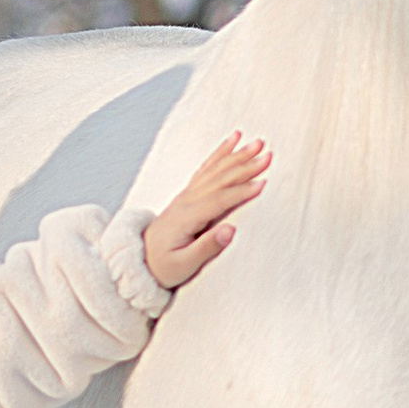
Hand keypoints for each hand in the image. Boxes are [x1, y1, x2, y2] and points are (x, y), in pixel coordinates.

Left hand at [143, 133, 270, 291]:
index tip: (263, 183)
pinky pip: (207, 169)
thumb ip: (207, 247)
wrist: (140, 260)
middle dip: (245, 166)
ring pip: (215, 170)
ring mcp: (187, 195)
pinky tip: (233, 141)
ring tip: (257, 143)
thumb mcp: (184, 265)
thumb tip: (230, 230)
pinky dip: (220, 153)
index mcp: (187, 217)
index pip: (219, 201)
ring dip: (237, 155)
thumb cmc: (163, 266)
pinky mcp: (189, 194)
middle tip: (268, 154)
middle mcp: (186, 201)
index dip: (241, 192)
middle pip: (220, 179)